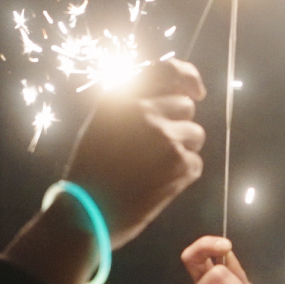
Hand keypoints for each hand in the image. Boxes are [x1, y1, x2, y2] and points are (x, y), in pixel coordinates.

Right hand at [67, 58, 207, 247]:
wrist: (88, 213)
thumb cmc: (92, 170)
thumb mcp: (101, 124)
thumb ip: (132, 103)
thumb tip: (173, 91)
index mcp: (123, 98)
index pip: (168, 71)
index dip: (188, 77)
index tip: (196, 90)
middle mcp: (146, 112)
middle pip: (186, 106)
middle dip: (178, 123)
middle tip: (155, 148)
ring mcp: (166, 138)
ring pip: (195, 134)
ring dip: (182, 148)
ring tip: (154, 167)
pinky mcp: (181, 165)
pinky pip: (195, 162)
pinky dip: (182, 173)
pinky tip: (157, 183)